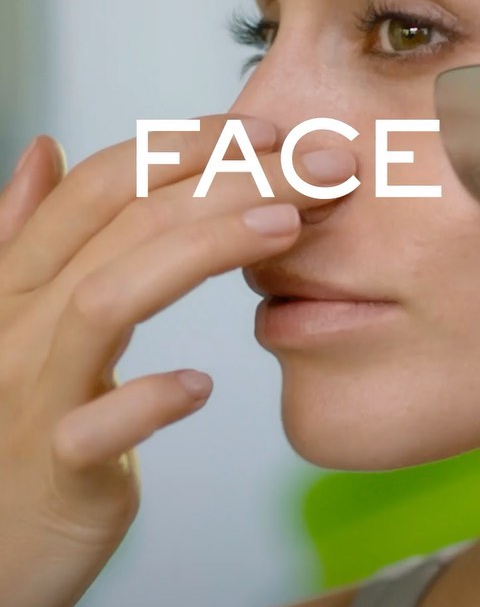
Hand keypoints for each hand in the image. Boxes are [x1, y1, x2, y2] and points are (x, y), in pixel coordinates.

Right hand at [0, 119, 355, 606]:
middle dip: (229, 178)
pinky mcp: (55, 475)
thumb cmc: (9, 431)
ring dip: (198, 252)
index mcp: (19, 283)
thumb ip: (27, 235)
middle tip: (322, 163)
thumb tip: (45, 148)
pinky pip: (95, 431)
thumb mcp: (11, 321)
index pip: (101, 187)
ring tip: (286, 226)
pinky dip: (147, 401)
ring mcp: (33, 397)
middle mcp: (20, 326)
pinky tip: (203, 385)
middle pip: (125, 225)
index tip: (269, 131)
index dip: (183, 146)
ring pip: (107, 302)